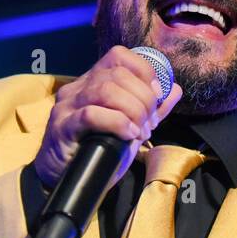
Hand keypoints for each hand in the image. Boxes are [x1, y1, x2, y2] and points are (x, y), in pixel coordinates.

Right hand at [33, 46, 183, 191]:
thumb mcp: (128, 127)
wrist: (64, 181)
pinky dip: (117, 123)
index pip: (119, 56)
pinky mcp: (62, 127)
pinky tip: (127, 136)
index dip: (144, 71)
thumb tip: (174, 89)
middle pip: (117, 74)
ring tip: (139, 132)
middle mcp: (78, 88)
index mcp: (93, 81)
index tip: (157, 96)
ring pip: (106, 90)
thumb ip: (150, 108)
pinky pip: (91, 114)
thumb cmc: (96, 151)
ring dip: (132, 111)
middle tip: (150, 123)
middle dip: (143, 98)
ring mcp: (67, 106)